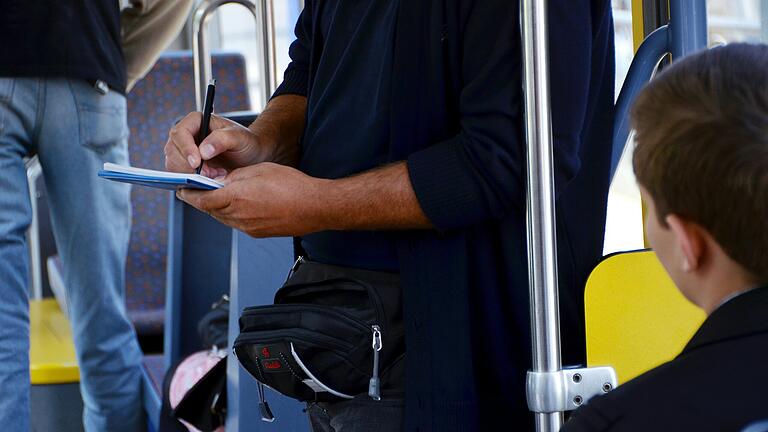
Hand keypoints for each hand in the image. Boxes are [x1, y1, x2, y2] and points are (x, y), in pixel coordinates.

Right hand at [164, 112, 274, 177]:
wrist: (250, 156)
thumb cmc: (246, 142)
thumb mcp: (240, 138)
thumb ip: (222, 140)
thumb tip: (202, 151)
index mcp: (196, 121)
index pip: (180, 133)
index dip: (185, 149)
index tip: (197, 163)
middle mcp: (186, 135)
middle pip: (172, 151)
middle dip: (187, 166)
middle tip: (209, 174)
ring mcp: (183, 151)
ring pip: (173, 164)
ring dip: (190, 175)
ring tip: (214, 174)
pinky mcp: (186, 166)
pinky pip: (180, 175)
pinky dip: (192, 181)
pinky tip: (211, 178)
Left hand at [176, 163, 329, 237]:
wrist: (315, 207)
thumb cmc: (291, 185)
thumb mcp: (258, 171)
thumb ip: (235, 177)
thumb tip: (222, 182)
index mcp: (235, 198)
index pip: (201, 199)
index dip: (188, 194)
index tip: (181, 188)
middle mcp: (238, 217)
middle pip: (210, 210)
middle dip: (202, 199)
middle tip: (197, 189)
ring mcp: (247, 228)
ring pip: (223, 217)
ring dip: (218, 206)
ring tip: (218, 195)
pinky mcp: (257, 233)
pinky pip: (237, 223)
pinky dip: (232, 213)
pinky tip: (240, 203)